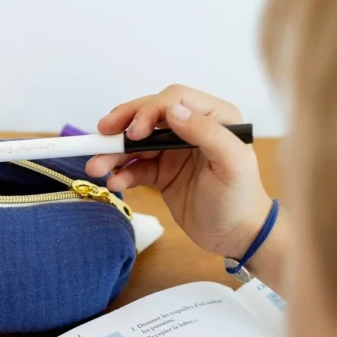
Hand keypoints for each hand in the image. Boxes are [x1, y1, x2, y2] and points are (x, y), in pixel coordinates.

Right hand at [86, 84, 271, 257]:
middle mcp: (192, 129)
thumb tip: (173, 111)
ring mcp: (173, 151)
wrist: (237, 236)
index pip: (173, 100)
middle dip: (122, 125)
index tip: (135, 132)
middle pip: (149, 116)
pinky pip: (136, 167)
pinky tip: (115, 183)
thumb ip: (207, 133)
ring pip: (136, 142)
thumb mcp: (232, 164)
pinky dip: (122, 173)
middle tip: (101, 135)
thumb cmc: (240, 199)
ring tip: (96, 167)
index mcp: (214, 118)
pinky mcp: (162, 173)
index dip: (149, 110)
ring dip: (114, 152)